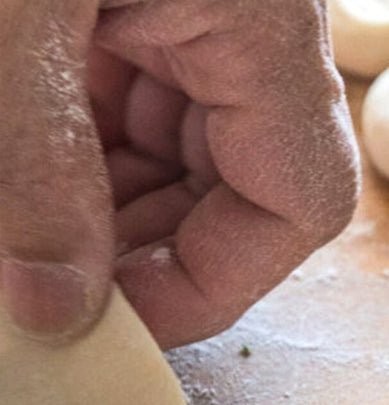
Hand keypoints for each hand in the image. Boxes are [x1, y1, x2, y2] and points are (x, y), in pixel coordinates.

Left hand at [0, 0, 358, 346]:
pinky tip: (27, 168)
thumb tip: (51, 312)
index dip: (212, 285)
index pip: (296, 203)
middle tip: (54, 292)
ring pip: (186, 161)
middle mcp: (260, 35)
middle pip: (241, 195)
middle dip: (148, 253)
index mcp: (267, 27)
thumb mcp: (17, 15)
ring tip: (27, 232)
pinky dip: (86, 150)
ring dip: (110, 209)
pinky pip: (145, 109)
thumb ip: (39, 160)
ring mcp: (209, 20)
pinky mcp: (158, 6)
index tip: (117, 325)